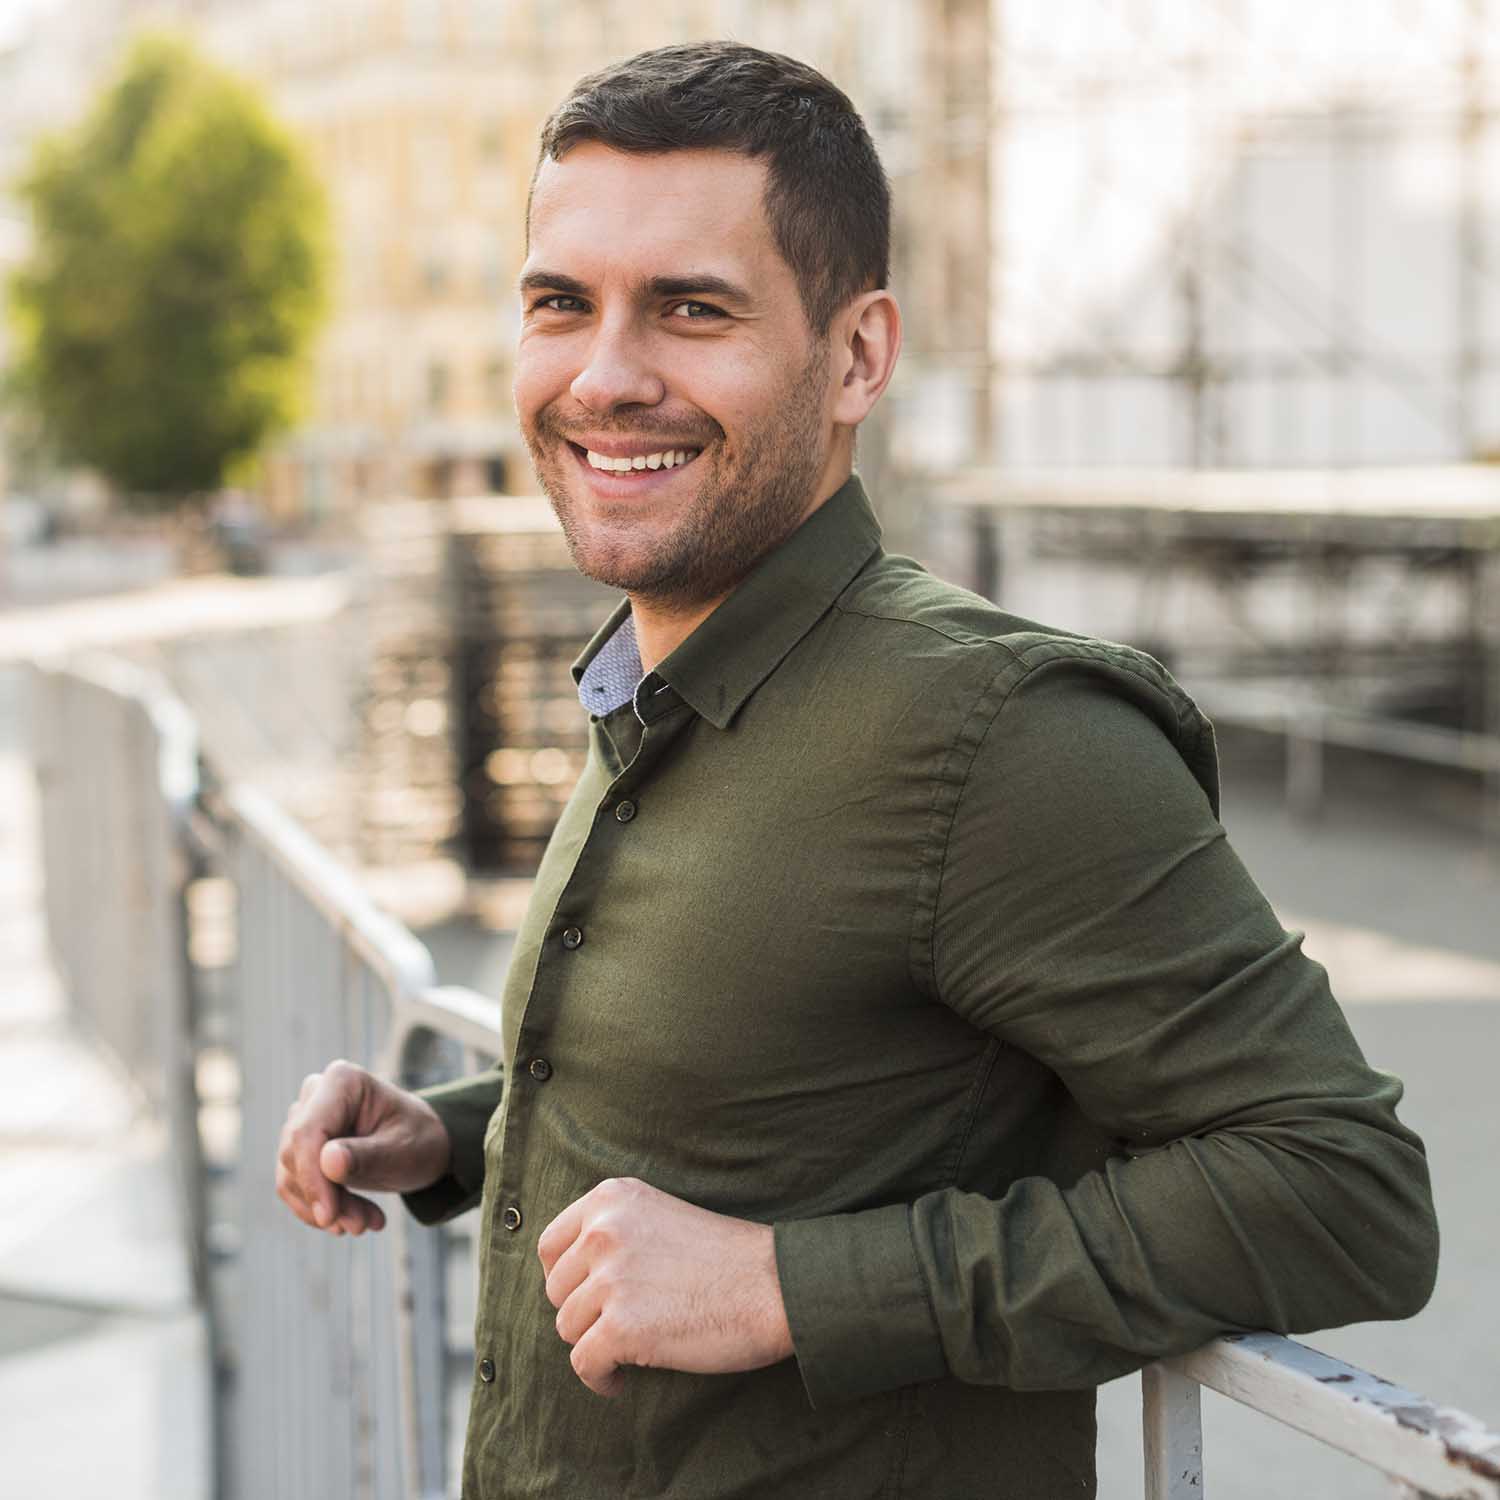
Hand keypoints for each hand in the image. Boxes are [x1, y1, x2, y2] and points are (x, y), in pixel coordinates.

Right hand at [275, 1059, 450, 1235]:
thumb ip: (366, 1156)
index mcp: (342, 1081)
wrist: (423, 1145)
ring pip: (291, 1174)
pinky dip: (319, 1208)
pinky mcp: (301, 1146)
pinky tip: (354, 1218)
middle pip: (296, 1155)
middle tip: (360, 1226)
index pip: (307, 1133)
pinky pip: (292, 1184)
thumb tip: (327, 1161)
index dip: (312, 1178)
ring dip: (325, 1208)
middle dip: (325, 1198)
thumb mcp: (402, 1152)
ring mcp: (305, 1118)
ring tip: (365, 1223)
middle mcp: (316, 1093)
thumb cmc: (419, 1141)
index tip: (329, 1216)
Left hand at [537, 1177, 793, 1396]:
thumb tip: (562, 1275)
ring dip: (594, 1344)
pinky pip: (584, 1364)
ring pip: (567, 1328)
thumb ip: (612, 1232)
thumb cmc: (725, 1257)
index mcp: (611, 1198)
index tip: (586, 1297)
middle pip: (555, 1290)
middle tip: (619, 1325)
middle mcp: (603, 1231)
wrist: (775, 1285)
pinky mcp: (621, 1326)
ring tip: (628, 1350)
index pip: (550, 1245)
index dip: (563, 1278)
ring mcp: (611, 1278)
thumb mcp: (659, 1217)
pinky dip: (600, 1380)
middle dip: (582, 1313)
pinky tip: (622, 1381)